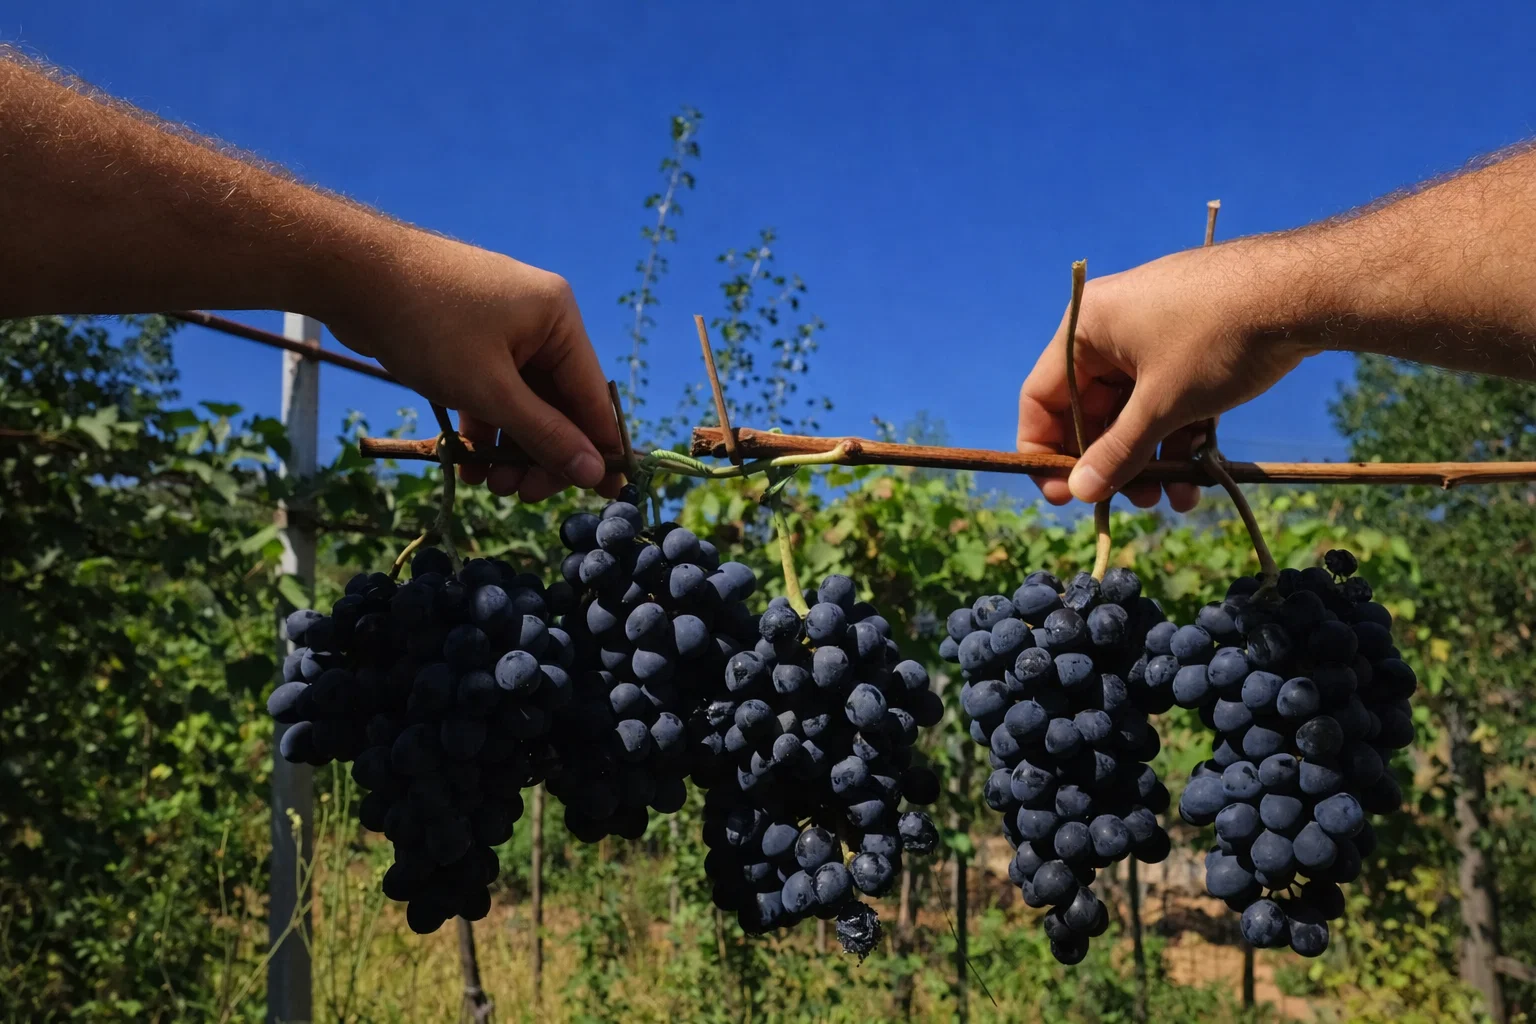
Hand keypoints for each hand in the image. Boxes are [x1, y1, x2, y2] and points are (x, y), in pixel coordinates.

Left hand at [322, 229, 621, 501]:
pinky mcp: (469, 337)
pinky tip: (469, 462)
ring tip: (490, 484)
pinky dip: (485, 426)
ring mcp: (502, 328)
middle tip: (523, 495)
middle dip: (541, 453)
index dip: (600, 448)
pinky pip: (493, 390)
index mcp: (558, 319)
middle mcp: (539, 320)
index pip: (593, 396)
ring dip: (511, 448)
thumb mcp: (489, 390)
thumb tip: (593, 472)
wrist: (349, 273)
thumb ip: (544, 434)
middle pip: (558, 404)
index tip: (608, 496)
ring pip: (522, 402)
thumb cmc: (428, 325)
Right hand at [1016, 242, 1316, 509]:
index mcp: (1086, 328)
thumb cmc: (1217, 339)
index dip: (1046, 451)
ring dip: (1147, 458)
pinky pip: (1167, 398)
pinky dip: (1177, 436)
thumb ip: (1117, 453)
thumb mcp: (1163, 405)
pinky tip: (1196, 478)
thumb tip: (1080, 492)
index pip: (1042, 397)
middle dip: (1111, 462)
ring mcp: (1154, 333)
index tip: (1064, 495)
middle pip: (1092, 409)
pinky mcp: (1192, 342)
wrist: (1305, 290)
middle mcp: (1112, 328)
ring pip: (1134, 409)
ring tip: (1171, 499)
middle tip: (1130, 503)